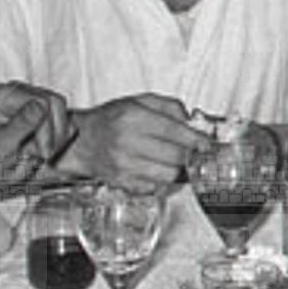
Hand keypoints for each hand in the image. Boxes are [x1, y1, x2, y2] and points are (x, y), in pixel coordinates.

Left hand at [0, 82, 75, 198]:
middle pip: (55, 103)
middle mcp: (16, 92)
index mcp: (2, 95)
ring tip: (38, 152)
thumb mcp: (2, 145)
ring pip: (63, 111)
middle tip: (39, 153)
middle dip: (52, 133)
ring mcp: (30, 100)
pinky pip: (65, 120)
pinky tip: (42, 148)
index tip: (38, 151)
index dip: (46, 129)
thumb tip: (40, 105)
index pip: (42, 101)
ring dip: (56, 137)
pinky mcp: (42, 112)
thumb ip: (21, 124)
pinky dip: (59, 138)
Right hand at [58, 94, 211, 187]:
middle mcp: (128, 142)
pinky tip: (156, 169)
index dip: (196, 139)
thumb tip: (192, 121)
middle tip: (192, 151)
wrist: (81, 141)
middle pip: (175, 156)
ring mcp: (124, 166)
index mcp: (133, 118)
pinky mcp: (123, 183)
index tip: (206, 143)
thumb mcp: (138, 101)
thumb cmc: (110, 120)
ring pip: (169, 175)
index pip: (174, 131)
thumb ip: (169, 106)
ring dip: (177, 169)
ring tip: (173, 160)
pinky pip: (155, 187)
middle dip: (189, 155)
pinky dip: (161, 180)